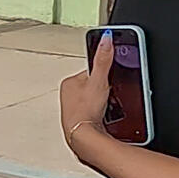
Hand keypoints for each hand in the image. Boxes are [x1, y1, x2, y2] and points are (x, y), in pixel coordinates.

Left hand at [59, 33, 113, 152]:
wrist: (82, 138)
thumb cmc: (83, 112)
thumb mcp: (98, 81)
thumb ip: (103, 59)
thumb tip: (105, 39)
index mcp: (69, 82)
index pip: (91, 71)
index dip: (105, 76)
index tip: (110, 83)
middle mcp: (68, 95)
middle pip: (96, 86)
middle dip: (105, 91)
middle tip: (108, 98)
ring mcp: (74, 108)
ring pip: (97, 100)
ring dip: (105, 103)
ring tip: (107, 109)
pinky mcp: (81, 120)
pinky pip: (97, 112)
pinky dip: (103, 114)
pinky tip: (105, 117)